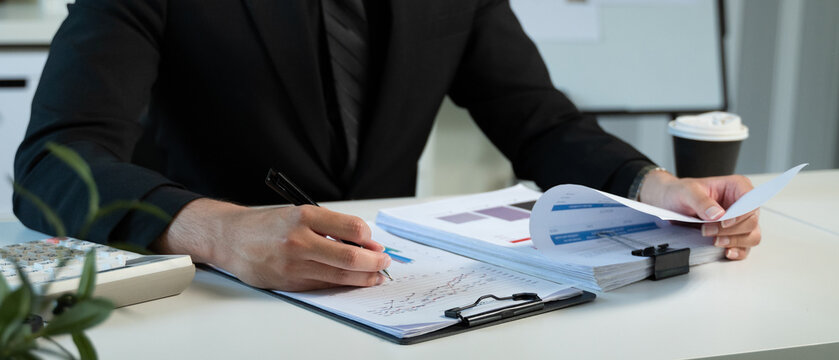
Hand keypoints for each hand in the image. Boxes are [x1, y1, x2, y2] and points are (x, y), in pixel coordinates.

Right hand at [153, 198, 391, 290]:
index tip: (374, 242)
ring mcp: (293, 264)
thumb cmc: (266, 225)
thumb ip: (329, 227)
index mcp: (303, 216)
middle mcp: (298, 240)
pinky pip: (323, 285)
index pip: (351, 228)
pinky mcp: (288, 282)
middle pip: (349, 257)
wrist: (230, 238)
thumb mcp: (298, 213)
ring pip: (339, 275)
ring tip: (375, 275)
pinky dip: (342, 284)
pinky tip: (352, 281)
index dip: (369, 238)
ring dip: (363, 277)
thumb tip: (363, 243)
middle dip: (374, 262)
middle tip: (384, 262)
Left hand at [639, 171, 760, 259]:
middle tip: (707, 230)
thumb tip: (718, 214)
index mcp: (737, 187)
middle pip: (751, 221)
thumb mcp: (687, 192)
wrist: (670, 203)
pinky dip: (737, 251)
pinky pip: (745, 247)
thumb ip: (702, 202)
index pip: (751, 201)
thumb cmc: (680, 192)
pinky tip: (725, 252)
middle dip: (730, 230)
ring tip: (714, 241)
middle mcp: (742, 204)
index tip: (724, 222)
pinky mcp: (734, 235)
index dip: (741, 214)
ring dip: (734, 241)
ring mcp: (740, 221)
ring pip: (751, 236)